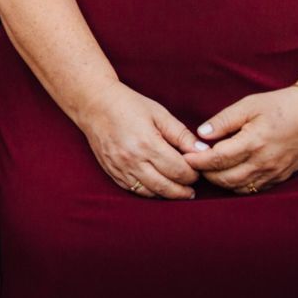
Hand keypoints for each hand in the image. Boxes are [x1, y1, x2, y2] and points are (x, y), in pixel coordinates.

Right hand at [75, 82, 202, 199]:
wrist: (93, 103)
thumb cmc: (129, 104)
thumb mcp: (159, 114)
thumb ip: (182, 135)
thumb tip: (204, 152)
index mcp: (147, 143)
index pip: (179, 171)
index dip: (193, 174)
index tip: (197, 169)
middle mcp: (132, 159)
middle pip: (167, 187)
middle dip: (184, 190)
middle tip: (192, 187)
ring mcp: (120, 167)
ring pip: (151, 193)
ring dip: (168, 194)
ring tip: (179, 189)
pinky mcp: (112, 172)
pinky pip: (135, 191)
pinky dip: (150, 192)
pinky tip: (158, 186)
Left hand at [184, 88, 297, 193]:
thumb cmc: (279, 106)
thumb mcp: (248, 105)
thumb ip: (223, 120)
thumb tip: (201, 133)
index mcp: (253, 142)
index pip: (218, 159)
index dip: (198, 161)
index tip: (184, 157)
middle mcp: (264, 162)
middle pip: (225, 178)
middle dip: (205, 173)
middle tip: (192, 164)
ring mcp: (274, 173)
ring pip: (239, 187)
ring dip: (220, 181)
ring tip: (207, 169)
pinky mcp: (281, 177)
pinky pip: (254, 189)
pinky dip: (237, 185)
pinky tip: (228, 174)